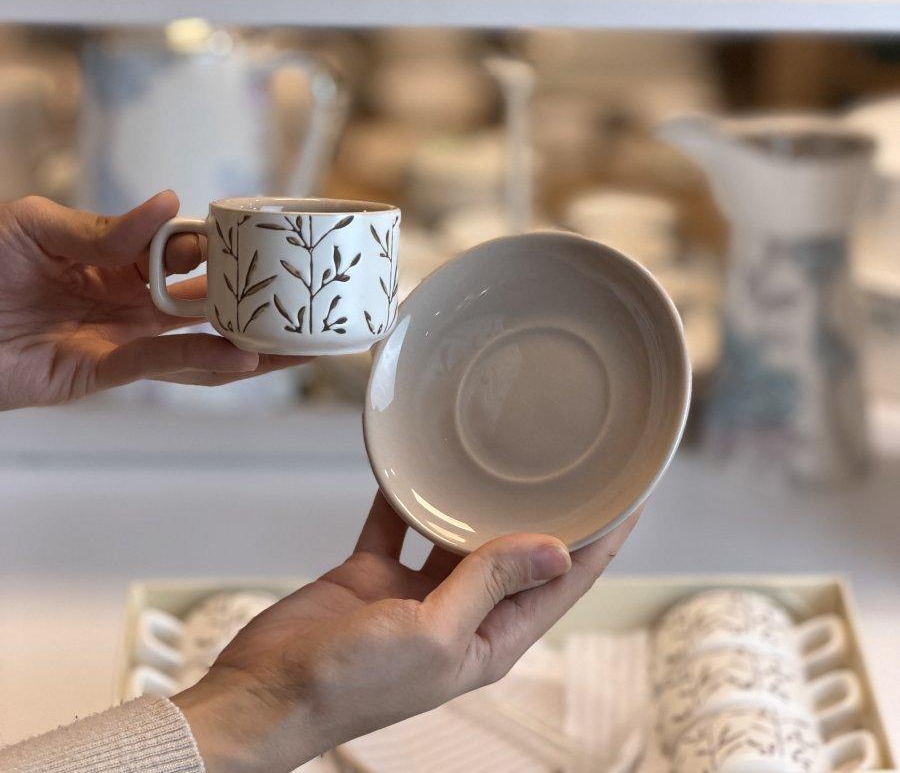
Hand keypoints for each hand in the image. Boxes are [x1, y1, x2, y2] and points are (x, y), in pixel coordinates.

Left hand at [0, 192, 294, 409]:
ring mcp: (115, 337)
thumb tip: (171, 203)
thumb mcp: (35, 225)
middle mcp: (125, 299)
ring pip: (196, 343)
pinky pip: (156, 367)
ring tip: (302, 342)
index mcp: (116, 256)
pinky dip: (202, 362)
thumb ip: (106, 227)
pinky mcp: (95, 373)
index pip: (188, 251)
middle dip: (257, 303)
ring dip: (249, 345)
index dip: (228, 249)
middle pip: (206, 302)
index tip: (275, 244)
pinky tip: (242, 356)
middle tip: (312, 300)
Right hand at [176, 494, 640, 772]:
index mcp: (489, 640)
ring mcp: (416, 592)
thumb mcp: (433, 635)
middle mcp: (461, 613)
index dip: (599, 542)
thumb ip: (489, 585)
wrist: (265, 692)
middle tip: (572, 456)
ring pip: (462, 532)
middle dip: (547, 512)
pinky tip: (418, 456)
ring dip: (479, 496)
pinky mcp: (374, 571)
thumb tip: (558, 548)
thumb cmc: (351, 684)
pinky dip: (408, 492)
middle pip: (518, 554)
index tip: (629, 495)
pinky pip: (400, 519)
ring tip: (503, 446)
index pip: (561, 584)